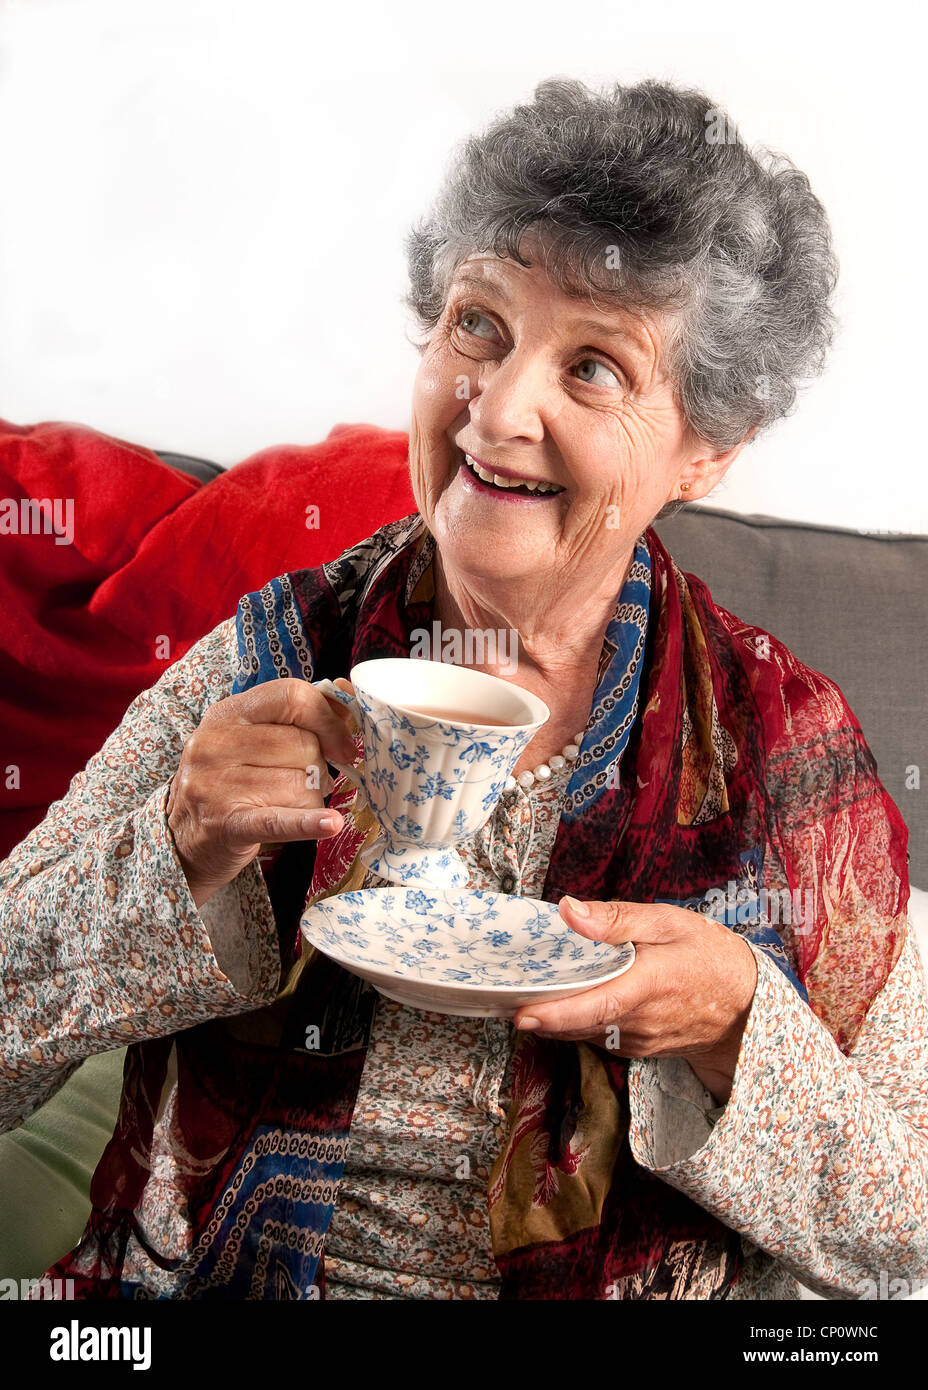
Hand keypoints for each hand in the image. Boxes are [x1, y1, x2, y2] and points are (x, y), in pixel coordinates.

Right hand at [167, 676, 357, 908]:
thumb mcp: (250, 739)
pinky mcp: (226, 824)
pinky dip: (308, 823)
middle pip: (302, 745)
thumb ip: (295, 717)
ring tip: (289, 805)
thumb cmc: (229, 781)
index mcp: (227, 713)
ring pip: (301, 784)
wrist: (181, 837)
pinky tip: (330, 824)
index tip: (343, 744)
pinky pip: (279, 819)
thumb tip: (345, 696)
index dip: (328, 719)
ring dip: (309, 800)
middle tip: (306, 782)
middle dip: (317, 767)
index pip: (291, 697)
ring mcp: (216, 783)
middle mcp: (215, 743)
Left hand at [513, 897, 758, 1104]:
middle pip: (578, 1023)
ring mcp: (637, 1040)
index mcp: (647, 985)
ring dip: (556, 1018)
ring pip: (584, 1032)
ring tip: (527, 993)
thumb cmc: (709, 955)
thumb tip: (568, 910)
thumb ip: (616, 919)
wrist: (747, 1006)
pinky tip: (566, 1001)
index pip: (595, 1005)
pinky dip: (577, 1021)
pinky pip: (598, 1036)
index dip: (556, 1013)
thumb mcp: (668, 922)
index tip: (521, 1013)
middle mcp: (639, 1021)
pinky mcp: (636, 1048)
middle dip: (540, 1013)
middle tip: (503, 994)